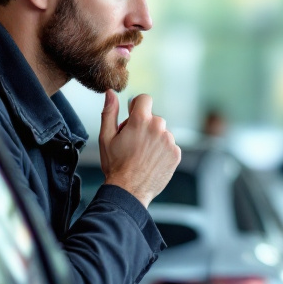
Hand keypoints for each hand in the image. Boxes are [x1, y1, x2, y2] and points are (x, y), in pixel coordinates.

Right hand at [99, 90, 180, 207]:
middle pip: (154, 118)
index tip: (133, 116)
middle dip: (145, 126)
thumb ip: (110, 112)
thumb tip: (111, 93)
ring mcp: (169, 141)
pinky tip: (151, 161)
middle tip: (133, 143)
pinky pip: (170, 146)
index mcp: (141, 120)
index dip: (138, 106)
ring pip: (162, 132)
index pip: (145, 99)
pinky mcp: (176, 153)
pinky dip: (162, 151)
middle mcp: (158, 128)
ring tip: (142, 155)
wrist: (129, 190)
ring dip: (154, 139)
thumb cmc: (116, 165)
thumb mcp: (106, 137)